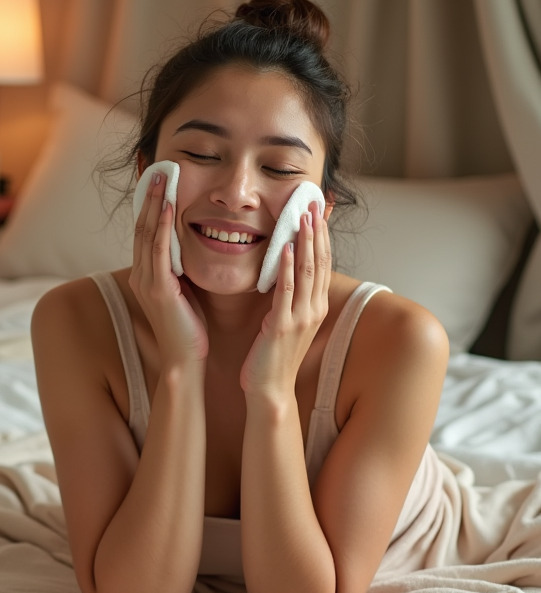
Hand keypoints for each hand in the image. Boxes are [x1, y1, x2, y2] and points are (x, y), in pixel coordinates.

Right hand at [128, 170, 207, 363]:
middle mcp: (142, 275)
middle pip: (142, 227)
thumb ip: (183, 270)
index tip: (161, 182)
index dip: (151, 206)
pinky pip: (159, 249)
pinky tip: (168, 206)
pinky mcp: (158, 288)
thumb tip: (194, 248)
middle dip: (150, 197)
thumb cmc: (189, 330)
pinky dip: (162, 224)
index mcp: (147, 275)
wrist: (184, 361)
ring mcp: (147, 281)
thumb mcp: (185, 292)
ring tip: (163, 177)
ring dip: (155, 203)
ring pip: (147, 232)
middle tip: (159, 169)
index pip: (146, 233)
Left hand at [241, 201, 329, 401]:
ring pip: (307, 271)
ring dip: (306, 241)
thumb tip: (284, 272)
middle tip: (315, 202)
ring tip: (304, 216)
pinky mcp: (283, 326)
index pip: (322, 262)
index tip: (321, 210)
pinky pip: (286, 291)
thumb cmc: (272, 356)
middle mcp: (313, 308)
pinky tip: (284, 248)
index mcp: (314, 305)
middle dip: (318, 230)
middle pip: (319, 261)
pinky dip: (285, 268)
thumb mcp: (285, 321)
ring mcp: (301, 317)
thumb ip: (288, 297)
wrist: (269, 391)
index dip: (323, 235)